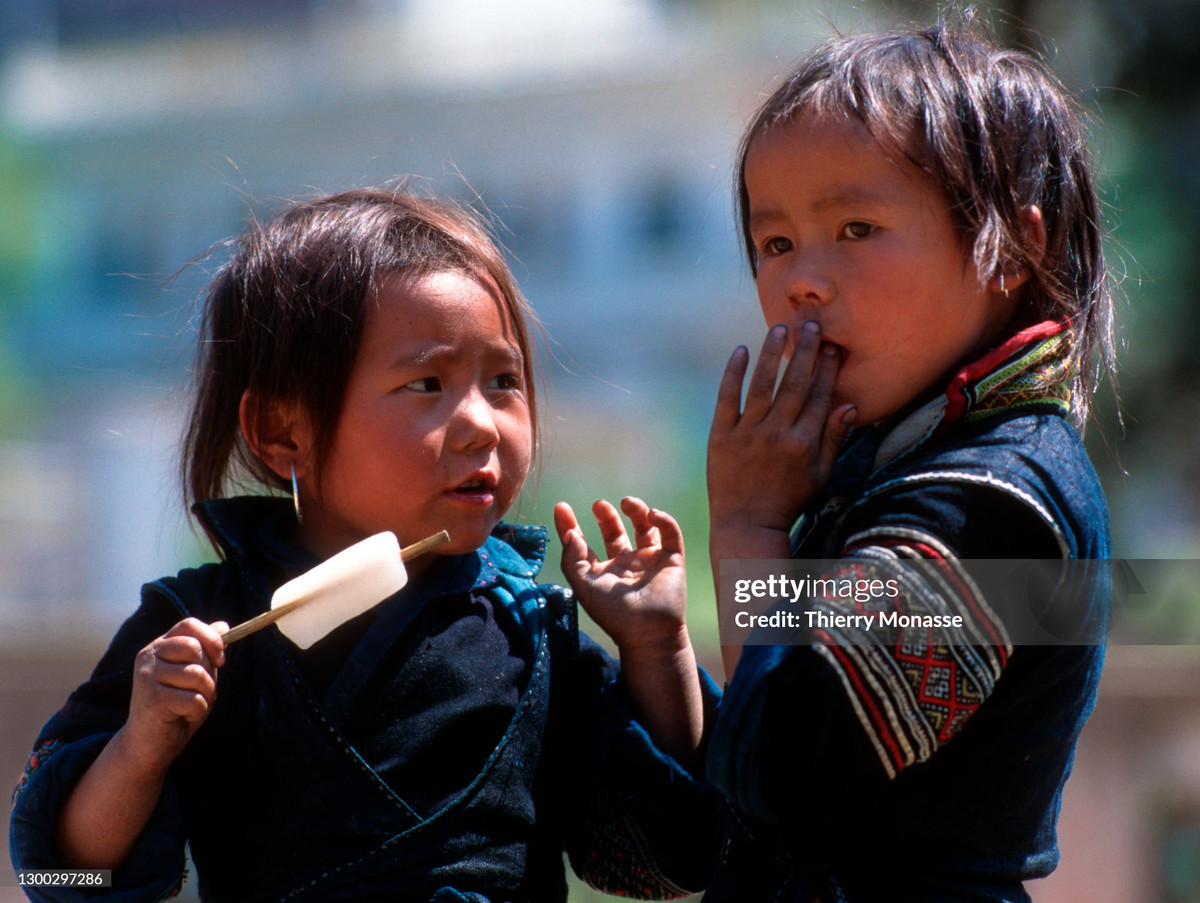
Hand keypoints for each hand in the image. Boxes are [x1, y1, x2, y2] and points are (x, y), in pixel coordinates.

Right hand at [120, 618, 226, 775]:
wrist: (147, 745)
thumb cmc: (175, 707)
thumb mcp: (193, 675)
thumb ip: (205, 652)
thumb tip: (224, 625)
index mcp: (159, 646)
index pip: (188, 625)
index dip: (211, 638)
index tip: (220, 660)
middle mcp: (148, 656)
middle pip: (195, 648)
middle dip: (208, 673)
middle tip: (199, 692)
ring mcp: (147, 676)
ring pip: (198, 675)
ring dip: (205, 695)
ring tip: (189, 706)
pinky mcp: (153, 698)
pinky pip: (195, 700)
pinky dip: (198, 712)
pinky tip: (182, 717)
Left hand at [554, 497, 687, 652]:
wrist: (648, 631)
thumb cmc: (613, 613)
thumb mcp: (584, 586)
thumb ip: (571, 559)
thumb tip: (570, 533)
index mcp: (602, 571)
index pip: (585, 544)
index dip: (572, 525)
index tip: (562, 507)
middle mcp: (625, 563)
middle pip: (614, 531)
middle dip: (606, 515)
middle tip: (598, 505)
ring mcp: (650, 560)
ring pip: (644, 526)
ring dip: (636, 510)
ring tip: (626, 502)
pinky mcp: (672, 558)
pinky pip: (671, 533)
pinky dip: (663, 519)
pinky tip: (651, 514)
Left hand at [707, 321, 854, 559]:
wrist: (747, 525)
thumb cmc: (788, 501)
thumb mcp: (820, 476)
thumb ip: (834, 440)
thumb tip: (851, 406)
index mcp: (805, 444)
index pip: (819, 397)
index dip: (827, 369)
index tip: (833, 346)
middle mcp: (778, 434)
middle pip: (795, 384)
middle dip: (805, 352)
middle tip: (812, 324)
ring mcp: (748, 434)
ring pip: (762, 385)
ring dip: (772, 354)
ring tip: (780, 329)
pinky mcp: (721, 437)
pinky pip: (727, 398)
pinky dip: (733, 374)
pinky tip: (740, 351)